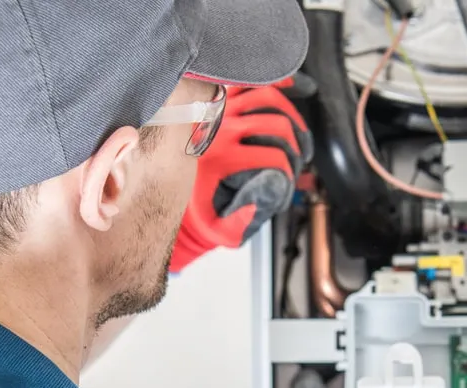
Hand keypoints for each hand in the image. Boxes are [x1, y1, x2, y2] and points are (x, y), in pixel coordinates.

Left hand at [169, 83, 311, 272]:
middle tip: (296, 160)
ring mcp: (220, 109)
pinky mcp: (219, 99)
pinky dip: (271, 82)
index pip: (274, 157)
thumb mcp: (218, 226)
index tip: (288, 180)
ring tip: (295, 135)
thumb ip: (242, 222)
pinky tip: (288, 88)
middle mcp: (220, 129)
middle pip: (277, 124)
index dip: (290, 171)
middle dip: (294, 146)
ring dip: (290, 115)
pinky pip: (248, 81)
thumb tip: (265, 199)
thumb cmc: (198, 207)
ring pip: (268, 96)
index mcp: (221, 158)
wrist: (169, 187)